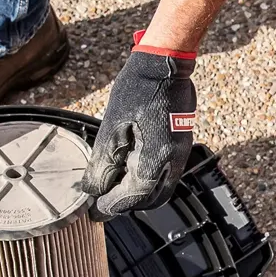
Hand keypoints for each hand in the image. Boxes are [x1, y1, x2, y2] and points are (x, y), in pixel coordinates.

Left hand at [83, 43, 196, 217]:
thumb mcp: (111, 128)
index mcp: (154, 159)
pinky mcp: (181, 146)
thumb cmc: (137, 89)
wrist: (164, 65)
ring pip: (160, 190)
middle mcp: (173, 162)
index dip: (110, 206)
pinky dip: (148, 181)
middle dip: (126, 205)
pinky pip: (166, 175)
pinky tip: (130, 169)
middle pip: (150, 200)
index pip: (131, 198)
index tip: (94, 211)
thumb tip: (94, 190)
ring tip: (114, 186)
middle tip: (103, 201)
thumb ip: (103, 164)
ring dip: (138, 195)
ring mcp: (180, 154)